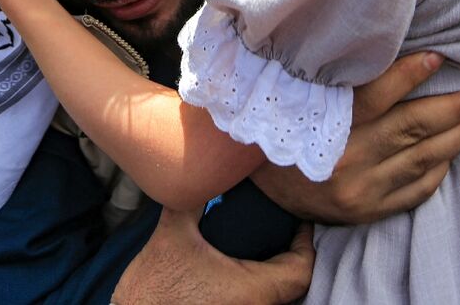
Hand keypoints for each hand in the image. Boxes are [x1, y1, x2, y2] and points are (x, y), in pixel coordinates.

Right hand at [111, 207, 313, 304]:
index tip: (299, 219)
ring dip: (276, 268)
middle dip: (292, 252)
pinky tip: (245, 261)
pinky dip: (260, 280)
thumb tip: (204, 167)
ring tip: (267, 238)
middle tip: (284, 223)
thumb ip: (192, 198)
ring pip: (276, 296)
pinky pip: (258, 300)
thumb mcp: (173, 233)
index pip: (300, 271)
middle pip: (292, 283)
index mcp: (249, 290)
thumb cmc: (154, 288)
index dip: (305, 243)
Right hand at [252, 52, 459, 224]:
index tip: (438, 56)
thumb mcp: (293, 99)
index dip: (410, 74)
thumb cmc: (279, 133)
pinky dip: (440, 166)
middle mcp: (347, 160)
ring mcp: (362, 190)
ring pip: (424, 158)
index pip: (376, 96)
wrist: (260, 196)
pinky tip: (455, 146)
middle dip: (452, 104)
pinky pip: (417, 189)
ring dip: (458, 132)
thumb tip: (366, 44)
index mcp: (325, 127)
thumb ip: (328, 78)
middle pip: (412, 127)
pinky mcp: (370, 211)